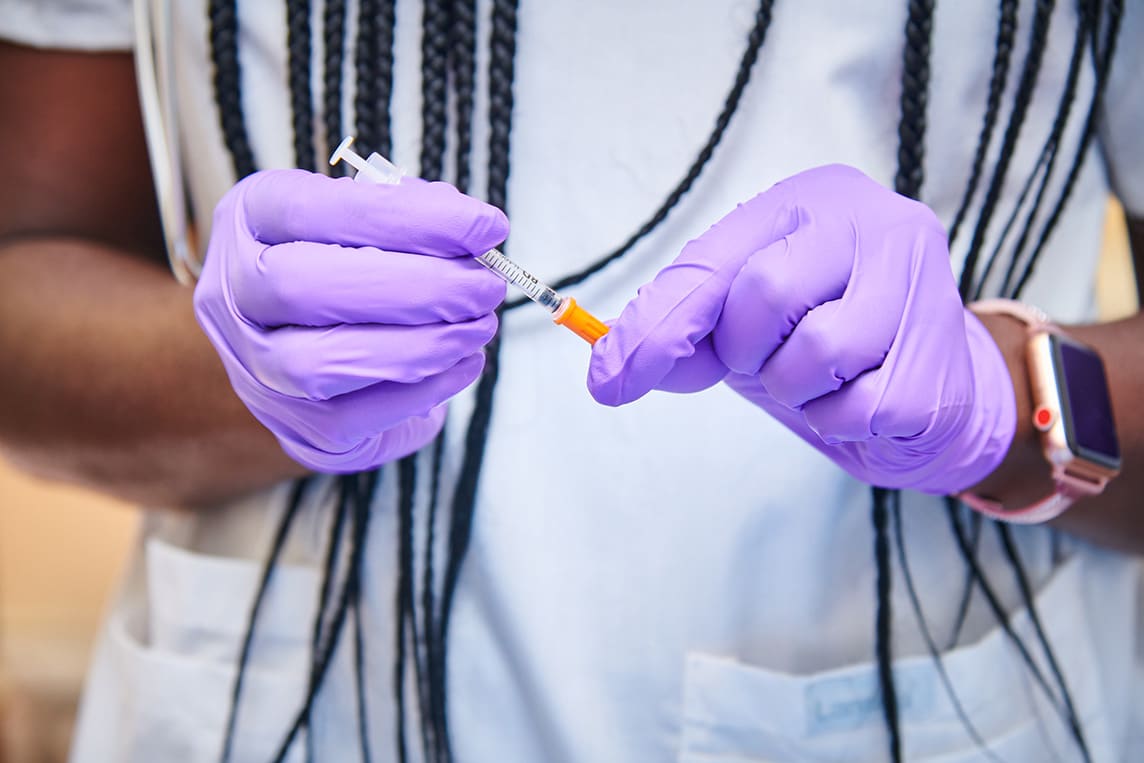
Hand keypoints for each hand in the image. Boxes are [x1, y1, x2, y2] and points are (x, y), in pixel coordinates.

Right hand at [194, 170, 507, 472]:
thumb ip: (410, 212)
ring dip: (420, 345)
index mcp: (252, 219)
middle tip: (483, 286)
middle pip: (302, 286)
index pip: (316, 209)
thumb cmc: (342, 266)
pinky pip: (355, 416)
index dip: (409, 218)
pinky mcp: (298, 426)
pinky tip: (462, 362)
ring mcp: (257, 366)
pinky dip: (423, 389)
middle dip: (414, 287)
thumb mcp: (363, 219)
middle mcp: (235, 293)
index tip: (484, 227)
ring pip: (320, 365)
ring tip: (478, 326)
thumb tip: (474, 231)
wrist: (299, 349)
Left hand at [588, 164, 1014, 493]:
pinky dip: (839, 420)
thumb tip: (610, 373)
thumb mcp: (744, 326)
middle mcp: (875, 221)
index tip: (612, 379)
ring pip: (817, 350)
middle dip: (749, 349)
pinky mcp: (940, 352)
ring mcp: (920, 281)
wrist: (928, 390)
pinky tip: (861, 399)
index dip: (659, 323)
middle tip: (771, 357)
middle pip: (766, 292)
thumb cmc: (823, 340)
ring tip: (821, 376)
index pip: (714, 260)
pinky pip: (857, 406)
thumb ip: (682, 336)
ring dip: (796, 388)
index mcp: (812, 200)